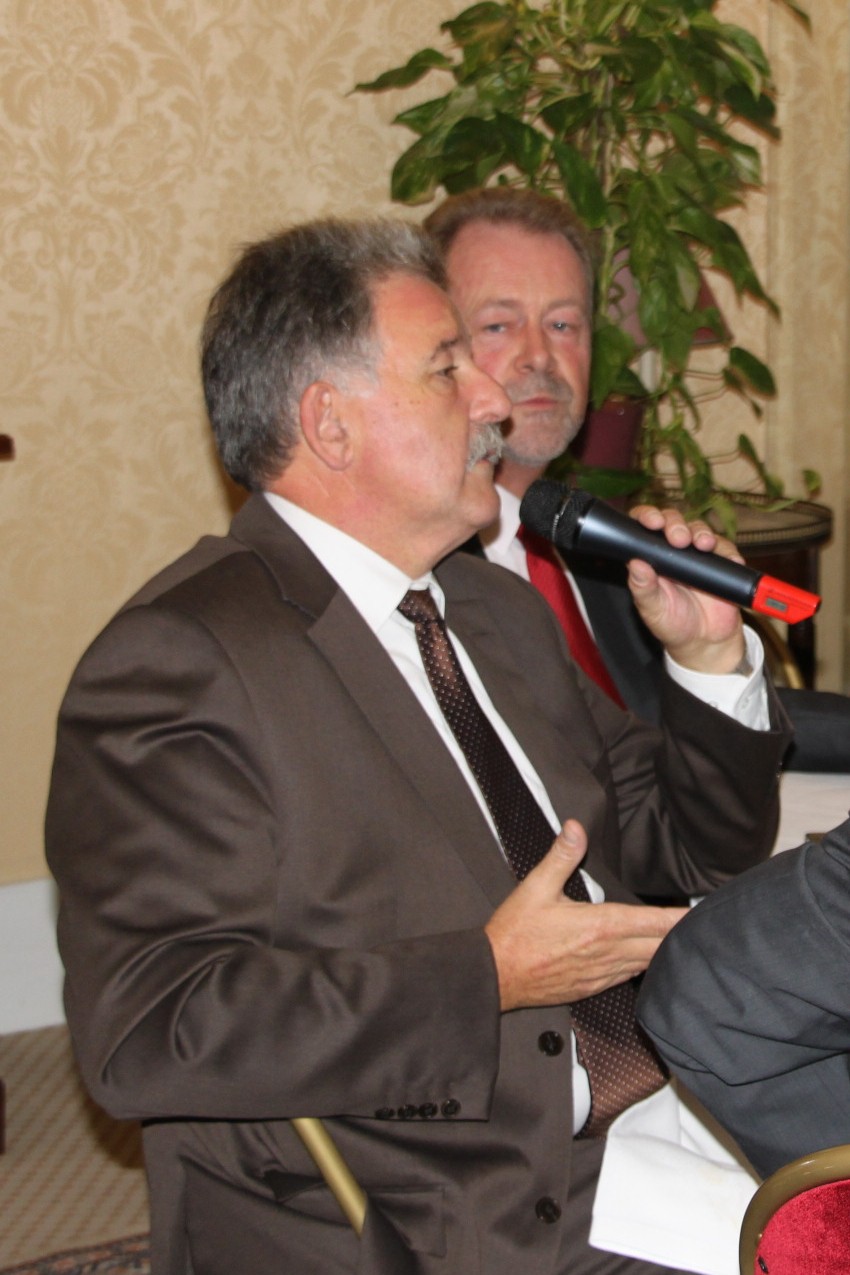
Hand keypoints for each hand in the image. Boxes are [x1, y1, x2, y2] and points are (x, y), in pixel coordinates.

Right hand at [484, 819, 686, 1011]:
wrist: (495, 976)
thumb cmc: (514, 933)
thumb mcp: (535, 887)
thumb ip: (561, 857)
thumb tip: (575, 828)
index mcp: (600, 926)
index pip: (655, 922)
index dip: (681, 918)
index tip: (702, 913)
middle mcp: (607, 953)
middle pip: (660, 947)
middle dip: (681, 936)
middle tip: (702, 926)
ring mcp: (602, 974)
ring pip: (648, 965)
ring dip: (665, 952)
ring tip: (681, 941)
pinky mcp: (592, 987)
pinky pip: (629, 977)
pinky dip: (644, 966)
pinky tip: (645, 958)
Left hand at [625, 504, 745, 673]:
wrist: (704, 642)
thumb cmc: (672, 624)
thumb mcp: (653, 610)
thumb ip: (643, 589)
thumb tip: (635, 564)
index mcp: (650, 558)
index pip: (644, 528)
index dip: (647, 517)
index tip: (652, 522)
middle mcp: (672, 552)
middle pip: (673, 522)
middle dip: (676, 524)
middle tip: (679, 538)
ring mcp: (697, 555)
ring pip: (699, 530)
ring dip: (701, 533)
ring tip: (703, 545)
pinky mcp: (720, 562)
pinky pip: (726, 549)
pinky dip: (729, 552)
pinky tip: (730, 560)